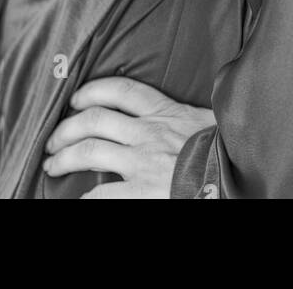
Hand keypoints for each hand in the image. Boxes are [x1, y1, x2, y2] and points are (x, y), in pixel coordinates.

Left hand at [43, 76, 215, 198]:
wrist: (240, 175)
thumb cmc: (230, 151)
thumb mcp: (208, 123)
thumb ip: (185, 118)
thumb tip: (182, 118)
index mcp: (165, 112)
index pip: (120, 90)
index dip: (91, 91)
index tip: (76, 99)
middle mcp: (148, 132)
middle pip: (94, 118)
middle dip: (66, 128)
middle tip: (53, 141)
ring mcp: (142, 161)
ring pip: (88, 150)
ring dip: (63, 157)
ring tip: (52, 166)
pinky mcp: (141, 191)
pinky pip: (100, 193)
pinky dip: (83, 198)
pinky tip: (76, 201)